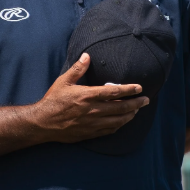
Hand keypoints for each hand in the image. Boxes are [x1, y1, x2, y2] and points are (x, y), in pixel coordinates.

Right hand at [31, 53, 148, 142]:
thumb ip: (78, 69)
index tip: (139, 88)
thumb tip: (87, 56)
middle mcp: (93, 110)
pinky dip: (119, 126)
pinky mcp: (90, 133)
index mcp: (88, 95)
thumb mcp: (63, 81)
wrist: (42, 123)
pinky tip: (122, 122)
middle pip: (121, 107)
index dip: (129, 90)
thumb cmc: (52, 101)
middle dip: (136, 104)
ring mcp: (92, 124)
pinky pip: (109, 130)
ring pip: (118, 120)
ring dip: (130, 115)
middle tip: (146, 100)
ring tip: (136, 110)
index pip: (114, 92)